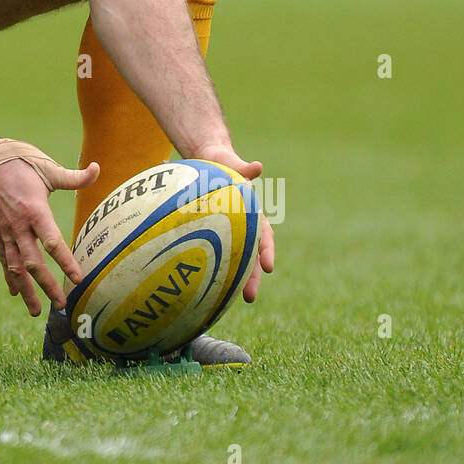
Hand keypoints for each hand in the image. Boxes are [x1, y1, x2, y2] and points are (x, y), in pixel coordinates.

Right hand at [0, 152, 97, 316]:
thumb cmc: (17, 161)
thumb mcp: (46, 167)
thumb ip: (73, 177)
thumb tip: (97, 168)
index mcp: (34, 210)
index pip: (52, 242)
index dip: (66, 261)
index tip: (79, 279)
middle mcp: (18, 226)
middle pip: (34, 263)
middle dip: (47, 286)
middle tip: (61, 305)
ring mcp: (5, 232)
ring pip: (16, 268)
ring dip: (26, 291)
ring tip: (35, 312)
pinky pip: (4, 259)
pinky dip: (9, 278)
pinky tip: (14, 293)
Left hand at [196, 145, 274, 303]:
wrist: (209, 161)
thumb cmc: (222, 162)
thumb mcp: (231, 162)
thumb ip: (243, 166)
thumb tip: (257, 166)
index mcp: (252, 212)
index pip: (264, 235)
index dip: (267, 252)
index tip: (268, 268)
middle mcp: (242, 226)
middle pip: (250, 256)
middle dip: (251, 278)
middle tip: (249, 298)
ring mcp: (227, 231)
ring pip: (231, 259)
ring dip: (231, 279)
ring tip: (223, 301)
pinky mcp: (210, 233)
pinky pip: (210, 251)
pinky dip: (207, 266)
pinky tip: (195, 284)